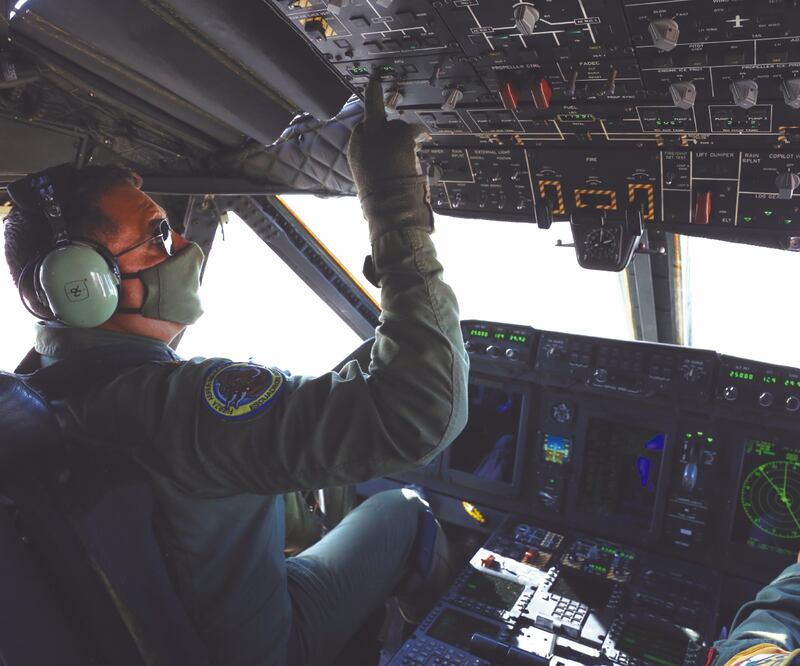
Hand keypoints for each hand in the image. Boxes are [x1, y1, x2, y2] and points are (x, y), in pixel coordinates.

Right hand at [347, 76, 432, 239]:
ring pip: (396, 124)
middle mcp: (365, 139)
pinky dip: (420, 132)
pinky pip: (413, 128)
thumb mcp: (368, 179)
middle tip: (375, 88)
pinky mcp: (399, 137)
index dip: (372, 128)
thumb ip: (372, 162)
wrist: (390, 207)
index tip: (379, 128)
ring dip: (404, 133)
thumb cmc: (380, 202)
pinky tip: (425, 137)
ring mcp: (382, 135)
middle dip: (377, 105)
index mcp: (355, 151)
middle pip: (373, 114)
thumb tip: (382, 160)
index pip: (361, 129)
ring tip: (413, 146)